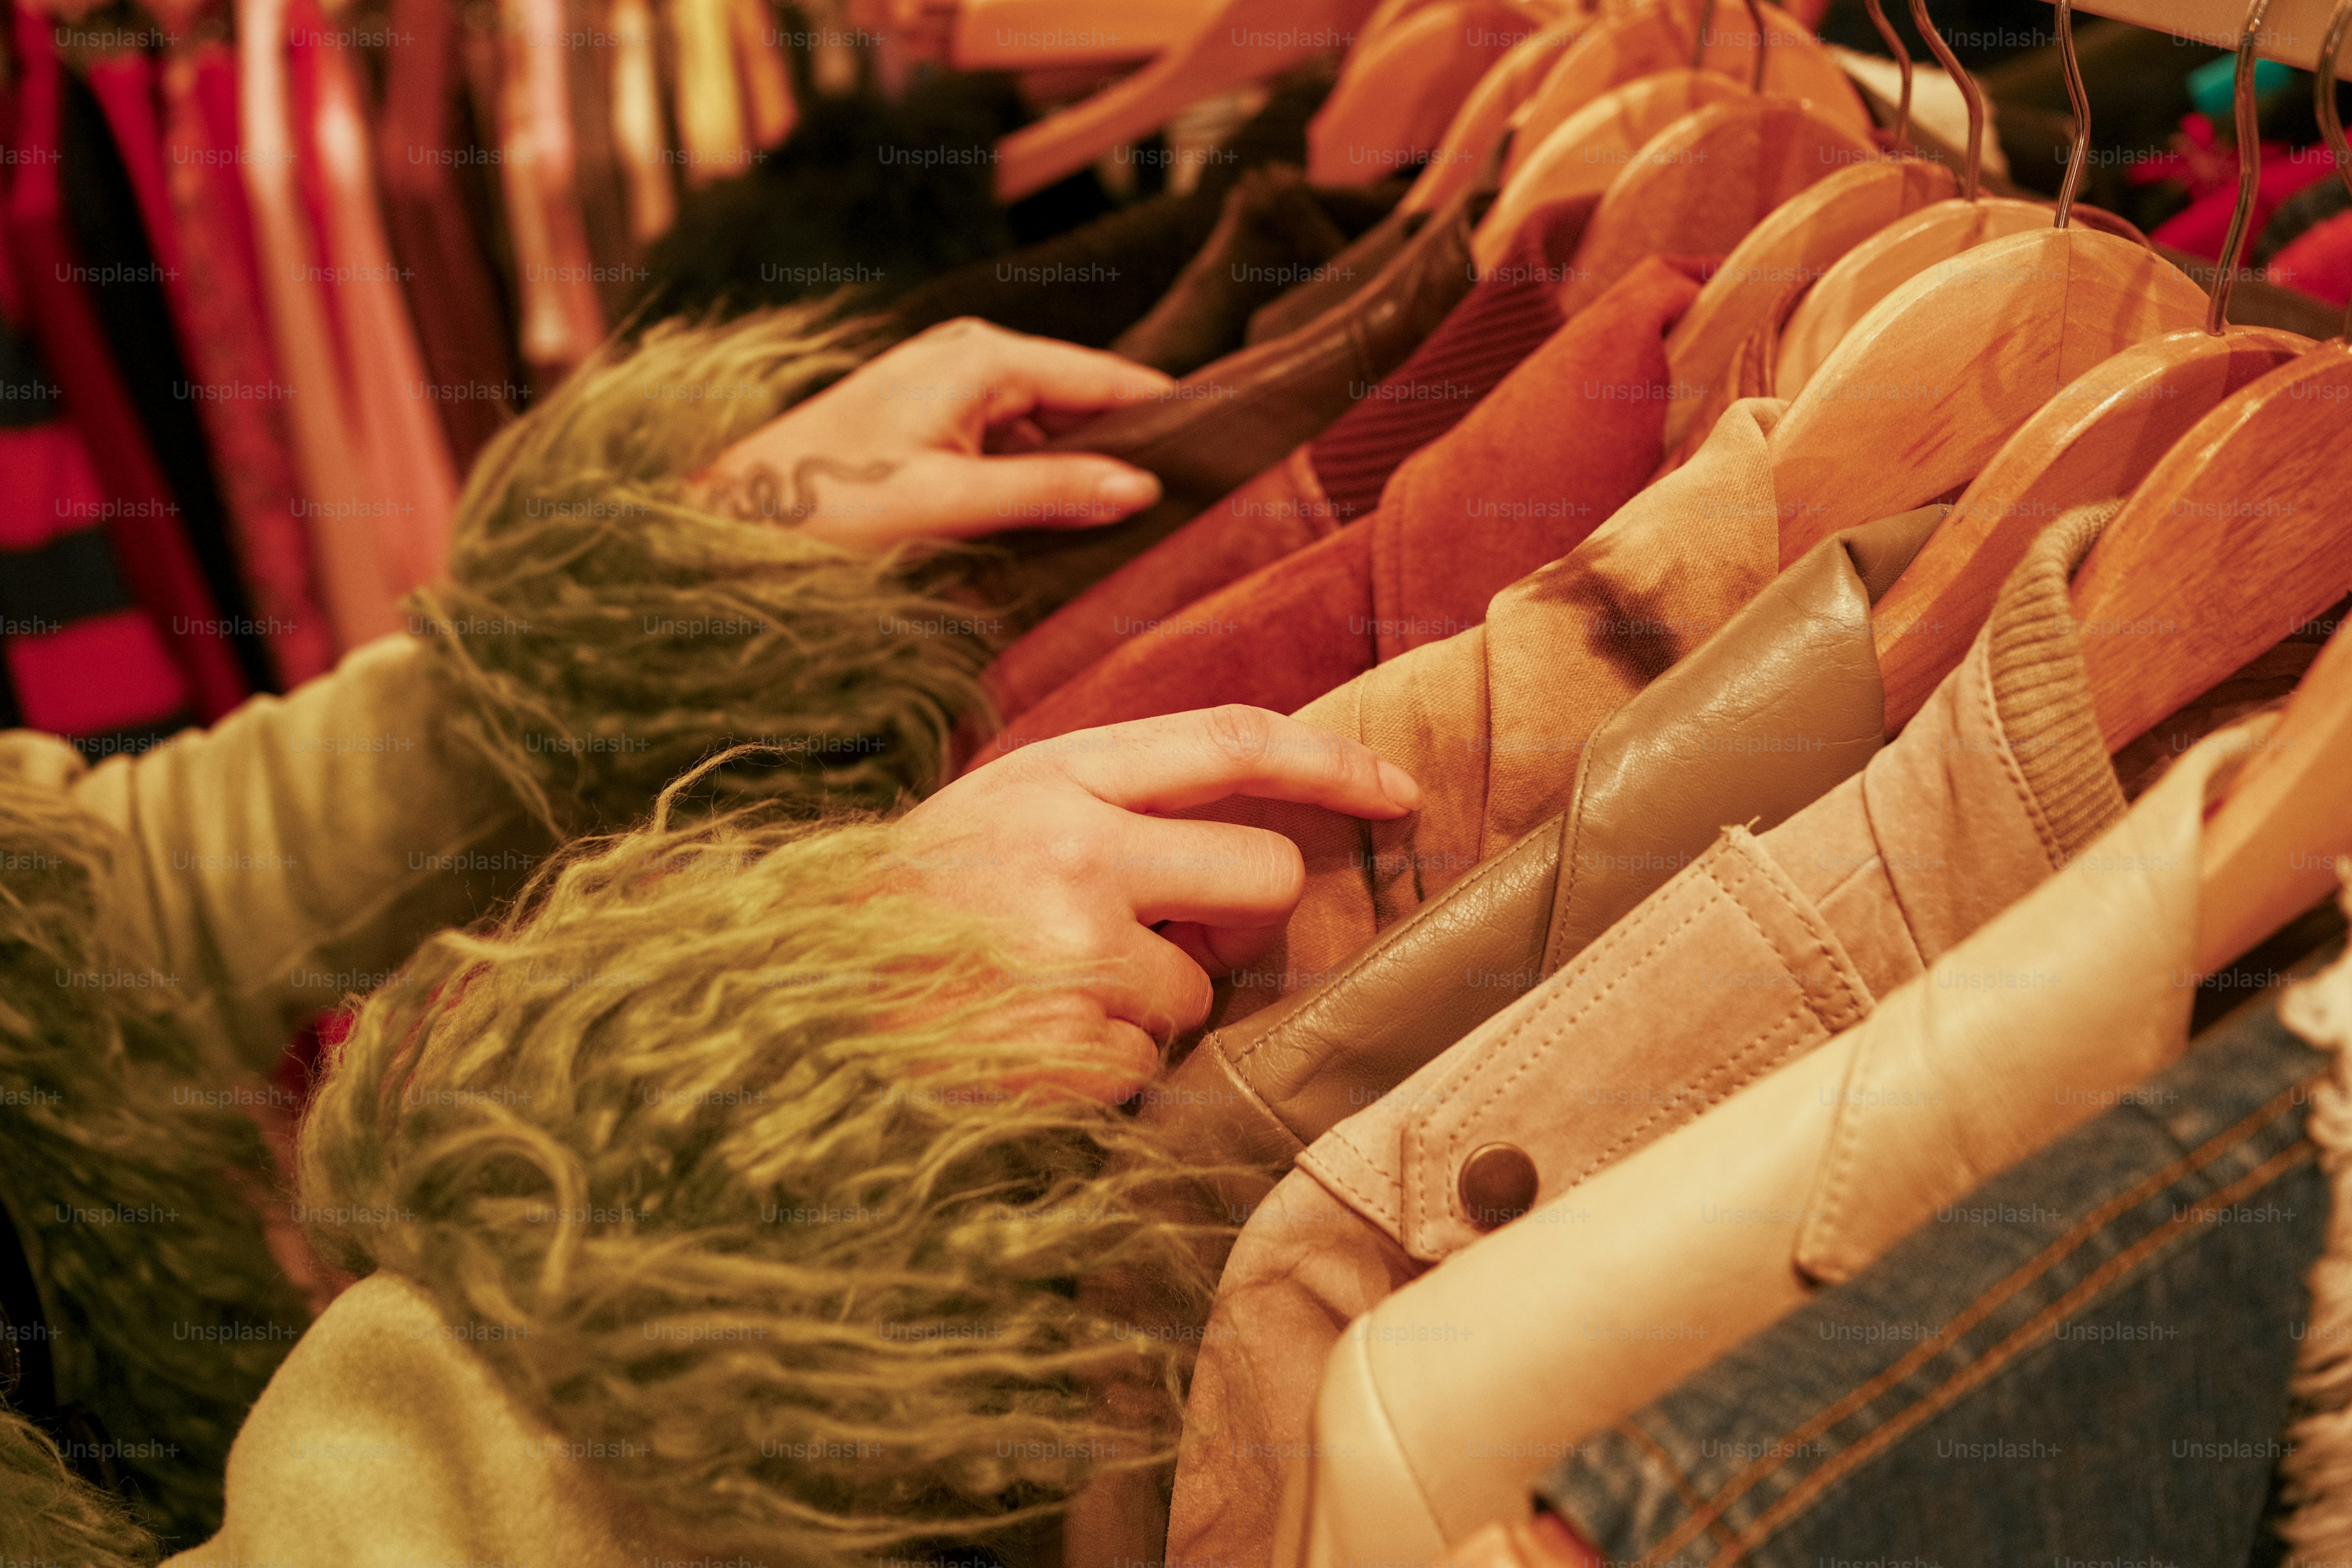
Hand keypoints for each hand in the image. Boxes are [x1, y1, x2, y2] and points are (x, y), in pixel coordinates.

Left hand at [688, 317, 1175, 550]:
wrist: (731, 519)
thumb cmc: (827, 505)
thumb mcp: (952, 503)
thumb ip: (1050, 490)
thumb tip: (1143, 487)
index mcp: (984, 358)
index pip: (1110, 379)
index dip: (1170, 415)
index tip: (1231, 449)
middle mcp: (971, 359)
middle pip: (1083, 403)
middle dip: (1128, 452)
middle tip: (1193, 508)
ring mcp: (949, 390)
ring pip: (1047, 432)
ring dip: (1081, 476)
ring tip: (1137, 527)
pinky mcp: (931, 425)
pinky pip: (1010, 449)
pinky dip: (1038, 483)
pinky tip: (1062, 528)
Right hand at [887, 707, 1421, 1102]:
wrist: (785, 1000)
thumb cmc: (909, 907)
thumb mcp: (1001, 812)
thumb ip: (1115, 810)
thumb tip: (1252, 862)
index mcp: (1056, 777)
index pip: (1233, 741)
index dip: (1332, 763)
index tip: (1396, 790)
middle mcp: (1075, 854)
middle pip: (1265, 877)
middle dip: (1239, 920)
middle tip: (1160, 936)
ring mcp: (1074, 957)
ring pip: (1200, 994)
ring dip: (1144, 1008)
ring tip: (1039, 996)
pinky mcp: (1068, 1054)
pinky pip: (1147, 1066)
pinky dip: (1101, 1070)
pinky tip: (1023, 1047)